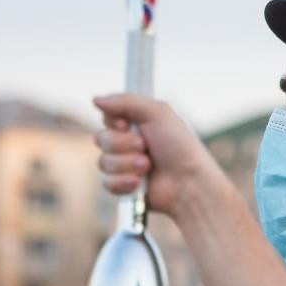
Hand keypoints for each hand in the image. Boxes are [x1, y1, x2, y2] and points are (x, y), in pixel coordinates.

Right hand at [93, 94, 222, 216]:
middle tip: (145, 147)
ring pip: (103, 162)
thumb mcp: (158, 113)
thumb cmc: (180, 146)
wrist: (188, 182)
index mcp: (136, 123)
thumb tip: (96, 99)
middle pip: (101, 139)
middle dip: (123, 145)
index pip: (107, 117)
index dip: (114, 122)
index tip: (127, 125)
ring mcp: (125, 165)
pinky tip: (139, 183)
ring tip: (148, 166)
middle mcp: (128, 142)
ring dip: (127, 164)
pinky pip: (106, 183)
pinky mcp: (124, 186)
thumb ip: (126, 101)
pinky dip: (123, 182)